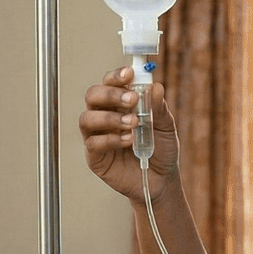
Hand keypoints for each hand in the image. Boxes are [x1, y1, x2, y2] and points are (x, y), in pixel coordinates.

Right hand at [79, 67, 180, 204]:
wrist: (162, 180)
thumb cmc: (161, 149)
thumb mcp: (165, 127)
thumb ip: (159, 108)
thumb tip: (155, 87)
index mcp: (120, 104)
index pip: (110, 82)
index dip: (116, 76)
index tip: (130, 73)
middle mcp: (105, 116)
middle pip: (93, 95)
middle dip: (110, 94)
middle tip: (132, 100)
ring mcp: (97, 136)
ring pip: (87, 118)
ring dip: (110, 118)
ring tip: (133, 124)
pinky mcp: (95, 157)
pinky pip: (92, 143)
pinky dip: (110, 140)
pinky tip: (128, 141)